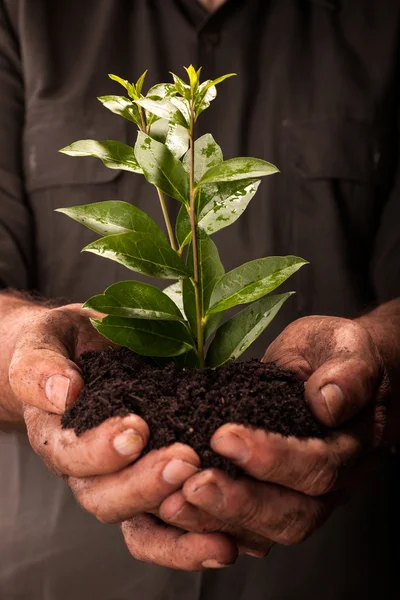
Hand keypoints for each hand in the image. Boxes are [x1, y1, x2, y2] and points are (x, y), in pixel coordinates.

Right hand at [8, 304, 236, 569]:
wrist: (85, 348)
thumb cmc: (63, 345)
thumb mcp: (43, 343)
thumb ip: (41, 366)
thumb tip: (63, 391)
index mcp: (56, 436)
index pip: (71, 455)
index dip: (101, 450)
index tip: (135, 430)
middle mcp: (86, 468)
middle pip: (105, 497)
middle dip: (144, 484)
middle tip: (183, 460)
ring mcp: (121, 478)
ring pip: (138, 517)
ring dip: (174, 511)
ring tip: (211, 493)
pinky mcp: (153, 479)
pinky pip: (167, 520)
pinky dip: (191, 536)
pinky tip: (225, 539)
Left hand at [159, 316, 387, 551]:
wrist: (332, 364)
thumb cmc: (335, 352)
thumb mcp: (347, 347)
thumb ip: (346, 373)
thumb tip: (326, 403)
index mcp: (353, 446)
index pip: (319, 467)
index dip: (272, 459)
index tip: (224, 438)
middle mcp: (333, 484)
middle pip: (293, 515)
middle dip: (239, 502)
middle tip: (193, 484)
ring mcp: (305, 497)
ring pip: (267, 532)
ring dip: (218, 520)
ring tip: (174, 502)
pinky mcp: (275, 500)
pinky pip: (247, 531)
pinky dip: (211, 527)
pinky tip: (177, 511)